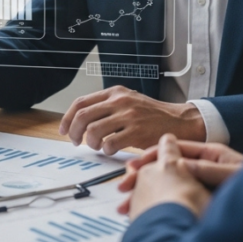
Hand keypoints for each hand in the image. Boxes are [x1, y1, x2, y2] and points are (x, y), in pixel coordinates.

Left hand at [58, 86, 206, 153]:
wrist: (178, 120)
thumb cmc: (150, 115)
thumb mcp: (127, 101)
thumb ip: (106, 107)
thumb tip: (79, 121)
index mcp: (114, 92)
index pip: (81, 103)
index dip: (67, 118)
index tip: (63, 130)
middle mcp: (119, 101)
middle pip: (83, 116)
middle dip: (74, 132)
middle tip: (76, 142)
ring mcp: (128, 116)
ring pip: (93, 131)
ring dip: (91, 143)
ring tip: (98, 146)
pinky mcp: (137, 131)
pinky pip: (110, 143)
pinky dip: (106, 149)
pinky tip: (111, 149)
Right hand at [117, 141, 242, 211]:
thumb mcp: (233, 174)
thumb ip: (207, 169)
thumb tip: (180, 164)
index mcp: (210, 154)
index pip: (174, 150)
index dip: (152, 157)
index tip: (135, 165)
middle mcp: (202, 166)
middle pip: (165, 167)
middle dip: (142, 177)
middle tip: (123, 186)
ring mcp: (200, 183)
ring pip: (166, 185)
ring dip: (145, 194)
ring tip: (126, 206)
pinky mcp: (199, 199)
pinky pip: (173, 198)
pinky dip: (156, 205)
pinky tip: (143, 213)